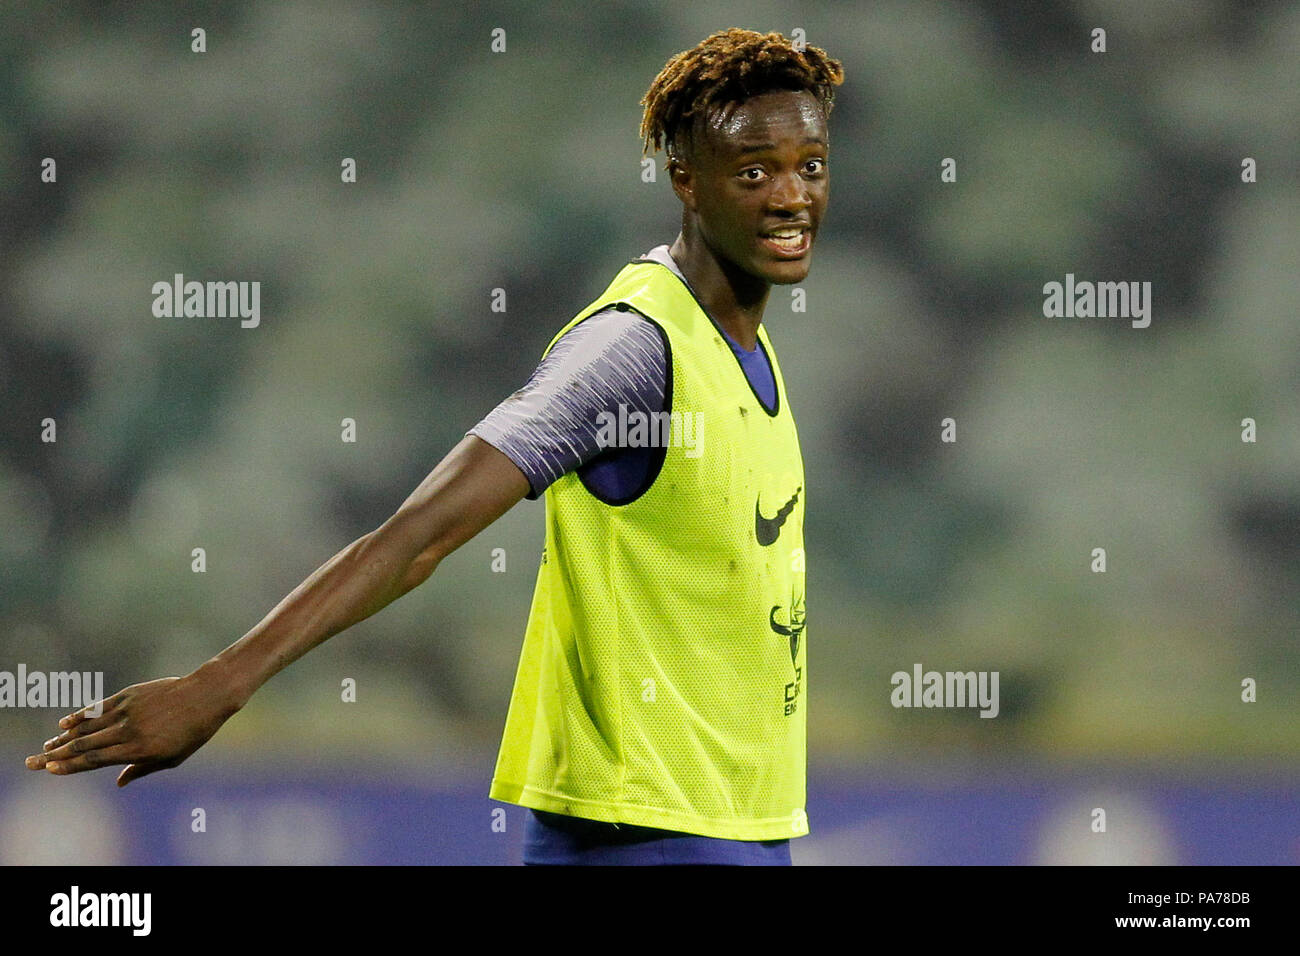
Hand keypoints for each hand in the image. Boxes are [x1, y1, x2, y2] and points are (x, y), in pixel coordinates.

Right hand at [24, 668, 239, 786]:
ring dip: (64, 737)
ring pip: (89, 726)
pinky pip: (100, 707)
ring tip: (46, 746)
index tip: (50, 770)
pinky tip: (65, 722)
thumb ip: (142, 769)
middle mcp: (130, 731)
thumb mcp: (173, 758)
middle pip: (85, 744)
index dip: (71, 766)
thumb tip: (118, 782)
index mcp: (140, 750)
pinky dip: (81, 715)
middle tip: (33, 761)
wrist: (206, 695)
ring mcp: (128, 711)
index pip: (96, 759)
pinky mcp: (131, 695)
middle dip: (56, 754)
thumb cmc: (193, 732)